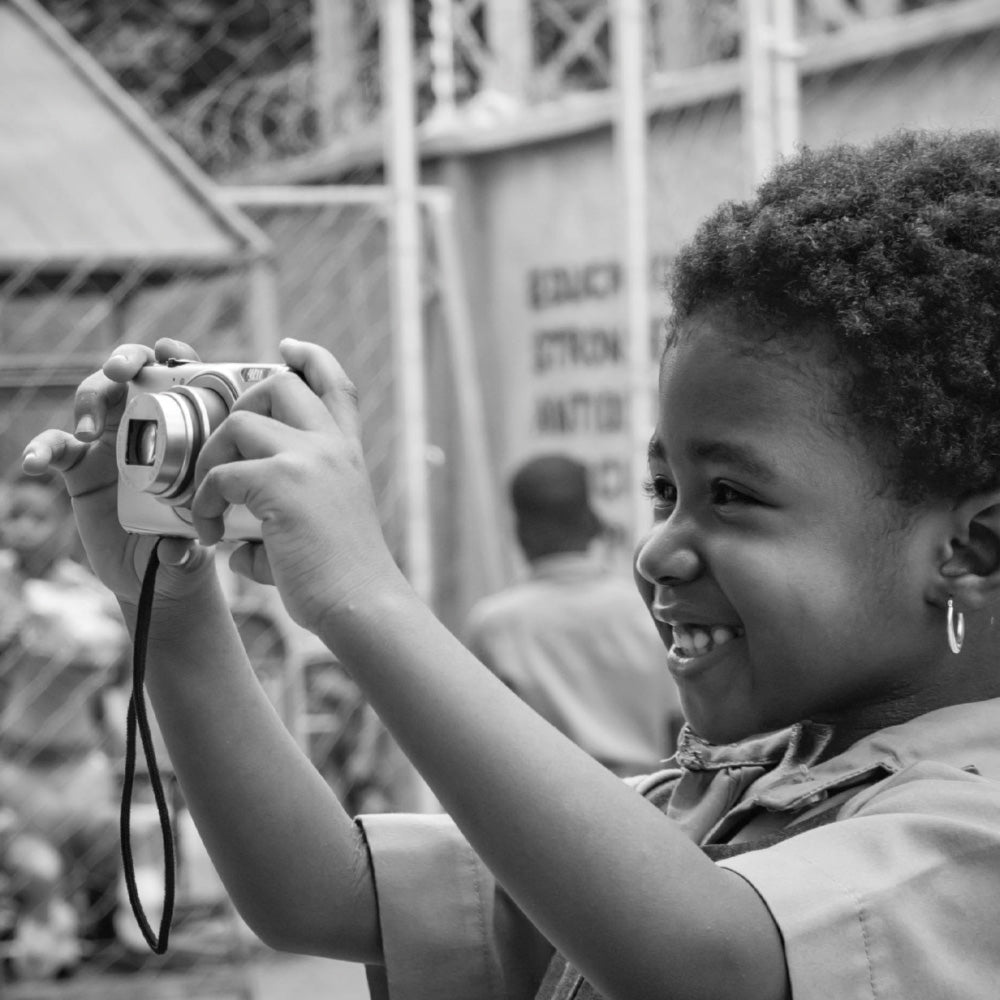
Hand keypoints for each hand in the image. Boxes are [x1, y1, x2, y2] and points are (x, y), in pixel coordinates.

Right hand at [21, 340, 213, 614]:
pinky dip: (41, 450)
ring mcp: (109, 442)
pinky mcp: (78, 466)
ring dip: (86, 403)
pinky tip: (33, 463)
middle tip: (118, 373)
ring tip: (84, 433)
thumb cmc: (188, 544)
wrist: (153, 574)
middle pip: (132, 374)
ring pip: (92, 399)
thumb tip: (175, 550)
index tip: (168, 352)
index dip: (176, 357)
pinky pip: (55, 446)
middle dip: (123, 361)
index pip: (183, 381)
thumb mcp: (197, 544)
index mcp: (186, 429)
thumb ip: (188, 546)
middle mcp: (148, 426)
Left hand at [191, 339, 405, 634]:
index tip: (289, 346)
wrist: (361, 603)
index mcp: (348, 454)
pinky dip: (202, 501)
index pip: (336, 385)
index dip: (311, 356)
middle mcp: (333, 447)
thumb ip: (280, 521)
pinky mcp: (282, 482)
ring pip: (241, 420)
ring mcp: (309, 459)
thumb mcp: (324, 530)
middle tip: (223, 443)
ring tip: (204, 499)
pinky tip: (208, 532)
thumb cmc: (342, 578)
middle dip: (239, 401)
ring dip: (211, 456)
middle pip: (281, 383)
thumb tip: (235, 543)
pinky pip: (221, 473)